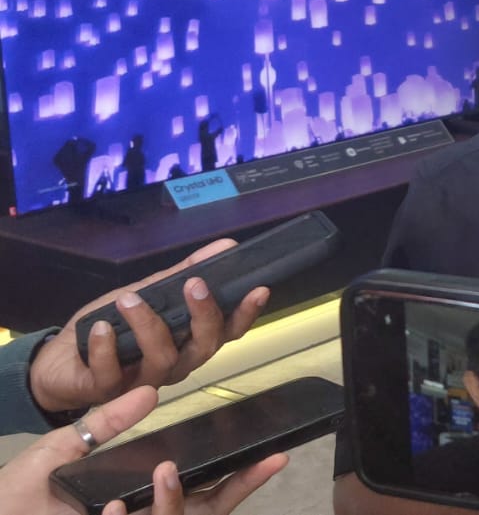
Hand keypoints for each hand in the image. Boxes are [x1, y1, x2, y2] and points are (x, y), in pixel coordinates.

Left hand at [0, 386, 287, 514]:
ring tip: (165, 470)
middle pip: (208, 510)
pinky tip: (115, 508)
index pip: (201, 488)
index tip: (270, 451)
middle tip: (267, 459)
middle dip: (241, 486)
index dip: (238, 474)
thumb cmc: (13, 499)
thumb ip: (104, 423)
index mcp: (140, 498)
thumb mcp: (59, 452)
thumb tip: (151, 392)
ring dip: (175, 499)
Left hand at [29, 239, 270, 414]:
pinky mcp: (109, 393)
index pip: (228, 331)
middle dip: (203, 315)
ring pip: (163, 359)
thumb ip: (182, 273)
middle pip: (205, 347)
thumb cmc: (110, 328)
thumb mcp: (146, 292)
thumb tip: (224, 246)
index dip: (246, 313)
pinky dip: (107, 349)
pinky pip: (114, 374)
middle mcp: (176, 365)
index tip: (259, 288)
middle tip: (195, 283)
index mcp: (189, 343)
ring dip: (148, 326)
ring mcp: (144, 382)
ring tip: (129, 299)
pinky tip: (102, 328)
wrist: (59, 363)